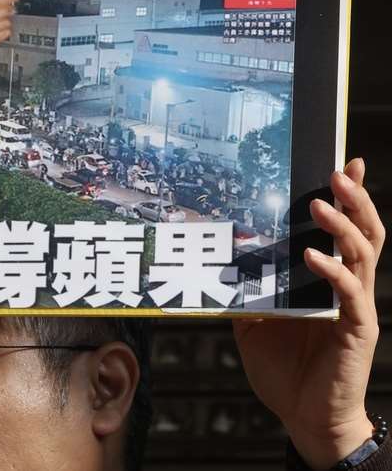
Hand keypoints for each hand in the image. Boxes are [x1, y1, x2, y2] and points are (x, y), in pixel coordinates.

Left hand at [233, 158, 384, 469]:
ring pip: (362, 254)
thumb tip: (217, 261)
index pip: (344, 229)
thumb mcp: (253, 320)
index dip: (349, 198)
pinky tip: (312, 256)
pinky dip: (332, 272)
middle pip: (364, 231)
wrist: (303, 416)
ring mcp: (355, 306)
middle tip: (339, 171)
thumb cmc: (283, 367)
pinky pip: (349, 294)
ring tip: (322, 203)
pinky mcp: (356, 330)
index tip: (344, 163)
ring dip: (342, 226)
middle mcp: (347, 285)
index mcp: (326, 278)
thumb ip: (245, 289)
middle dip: (356, 199)